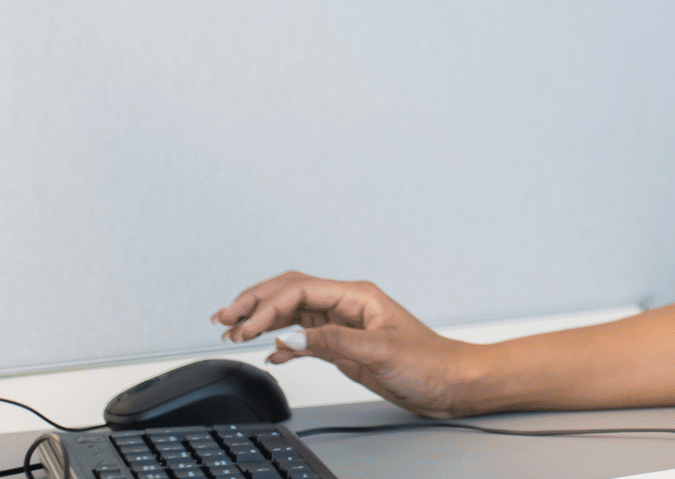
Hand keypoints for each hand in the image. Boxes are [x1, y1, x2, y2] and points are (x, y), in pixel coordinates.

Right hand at [212, 271, 481, 417]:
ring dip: (263, 320)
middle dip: (255, 302)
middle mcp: (347, 304)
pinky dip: (283, 341)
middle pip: (290, 292)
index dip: (267, 307)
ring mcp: (344, 324)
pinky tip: (270, 352)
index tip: (247, 329)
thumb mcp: (381, 351)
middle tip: (224, 319)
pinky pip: (305, 336)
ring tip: (235, 332)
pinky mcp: (344, 344)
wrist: (450, 382)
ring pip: (293, 313)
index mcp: (356, 296)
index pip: (299, 291)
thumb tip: (293, 337)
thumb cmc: (428, 362)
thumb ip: (335, 341)